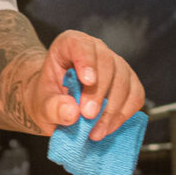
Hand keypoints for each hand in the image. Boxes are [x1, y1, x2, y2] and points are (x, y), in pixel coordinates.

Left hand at [25, 30, 144, 139]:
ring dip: (112, 109)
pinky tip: (107, 127)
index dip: (86, 60)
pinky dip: (123, 115)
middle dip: (99, 93)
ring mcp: (116, 65)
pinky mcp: (129, 83)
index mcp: (69, 44)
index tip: (87, 81)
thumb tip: (71, 112)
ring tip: (95, 131)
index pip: (80, 44)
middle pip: (106, 65)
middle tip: (87, 116)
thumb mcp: (40, 105)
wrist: (56, 105)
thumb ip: (52, 107)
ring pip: (124, 81)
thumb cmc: (47, 99)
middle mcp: (96, 50)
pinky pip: (135, 96)